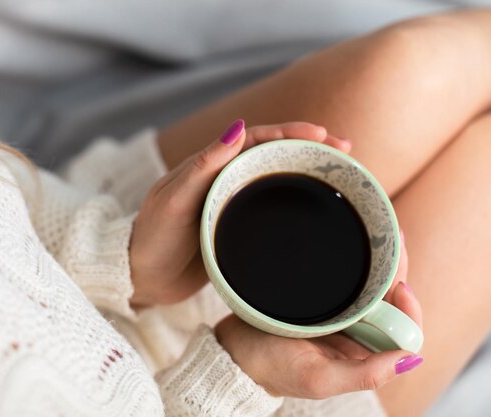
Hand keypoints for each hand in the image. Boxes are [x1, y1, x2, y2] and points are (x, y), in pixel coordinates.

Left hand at [129, 119, 350, 305]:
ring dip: (305, 177)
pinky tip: (315, 213)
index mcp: (210, 167)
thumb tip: (238, 127)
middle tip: (347, 153)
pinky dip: (293, 205)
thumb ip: (203, 166)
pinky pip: (270, 212)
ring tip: (341, 179)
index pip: (256, 140)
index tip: (324, 135)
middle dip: (309, 151)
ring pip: (275, 183)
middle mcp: (224, 181)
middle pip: (273, 158)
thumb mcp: (174, 200)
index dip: (291, 133)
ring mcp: (231, 206)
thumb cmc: (152, 238)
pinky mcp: (236, 231)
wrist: (140, 278)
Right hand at [215, 235, 422, 398]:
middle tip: (394, 242)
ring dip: (379, 264)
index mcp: (362, 355)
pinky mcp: (320, 300)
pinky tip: (357, 243)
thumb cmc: (272, 368)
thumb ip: (365, 375)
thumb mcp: (318, 378)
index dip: (408, 309)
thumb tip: (412, 359)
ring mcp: (338, 315)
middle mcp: (355, 334)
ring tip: (383, 235)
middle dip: (396, 274)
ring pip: (370, 288)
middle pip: (389, 303)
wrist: (232, 350)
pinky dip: (355, 263)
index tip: (399, 287)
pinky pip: (346, 280)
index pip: (403, 332)